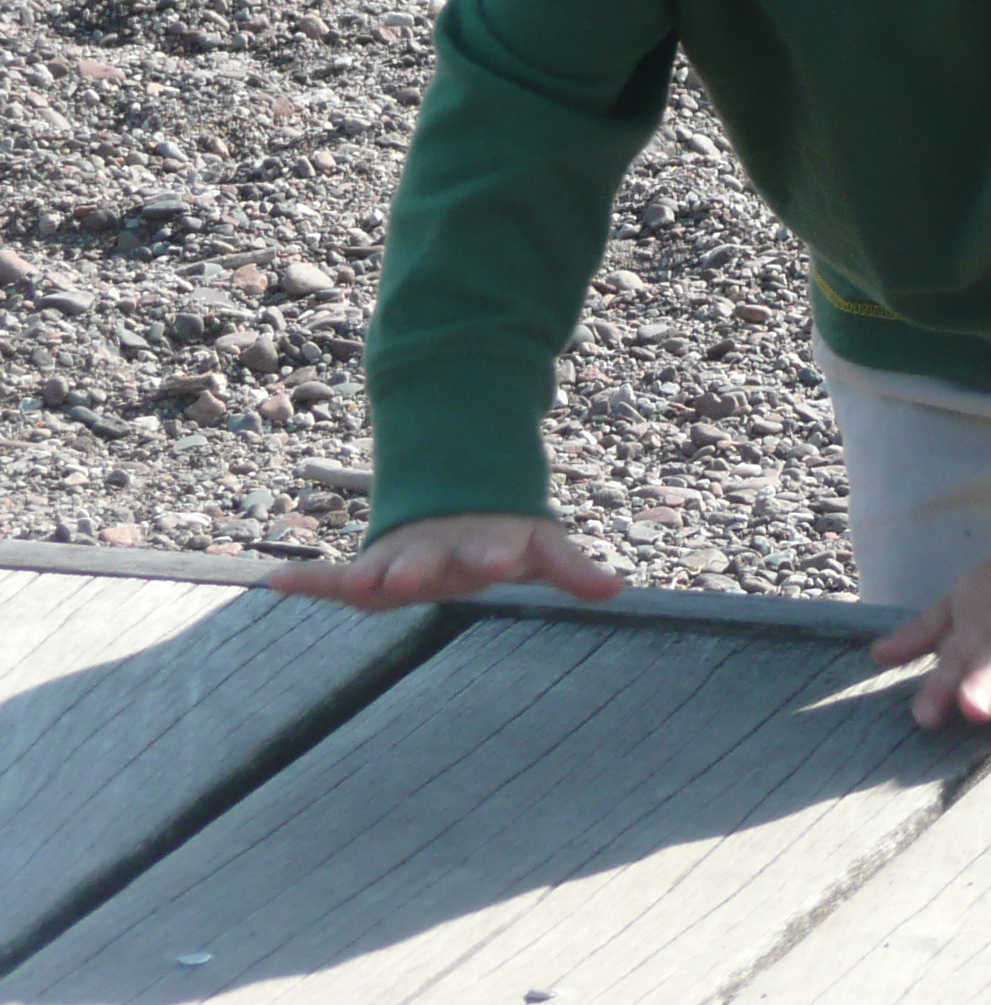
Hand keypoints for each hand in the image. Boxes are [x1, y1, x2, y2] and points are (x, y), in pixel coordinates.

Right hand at [267, 513, 622, 610]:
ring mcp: (404, 558)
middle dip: (420, 568)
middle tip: (406, 576)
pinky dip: (310, 582)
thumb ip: (572, 569)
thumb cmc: (505, 535)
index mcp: (486, 545)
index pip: (493, 551)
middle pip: (429, 560)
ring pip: (382, 567)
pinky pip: (336, 579)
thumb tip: (617, 589)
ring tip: (349, 584)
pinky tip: (275, 584)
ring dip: (366, 577)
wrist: (459, 499)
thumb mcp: (540, 545)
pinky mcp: (373, 569)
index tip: (499, 561)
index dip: (496, 556)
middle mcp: (440, 551)